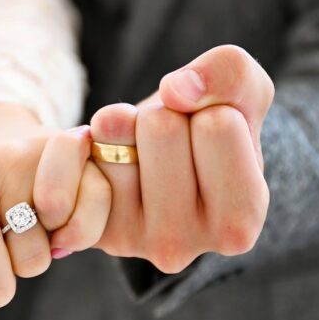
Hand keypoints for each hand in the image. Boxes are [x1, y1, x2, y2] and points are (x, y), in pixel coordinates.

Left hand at [90, 45, 273, 271]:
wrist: (154, 160)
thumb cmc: (209, 131)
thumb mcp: (243, 93)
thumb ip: (232, 74)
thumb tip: (176, 90)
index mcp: (239, 223)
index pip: (218, 124)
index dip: (212, 110)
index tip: (208, 135)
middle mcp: (184, 245)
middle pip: (162, 128)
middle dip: (166, 115)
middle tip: (172, 144)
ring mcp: (129, 240)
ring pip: (116, 131)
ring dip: (128, 124)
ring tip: (144, 153)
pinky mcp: (87, 225)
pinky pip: (76, 150)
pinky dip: (91, 137)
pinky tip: (111, 161)